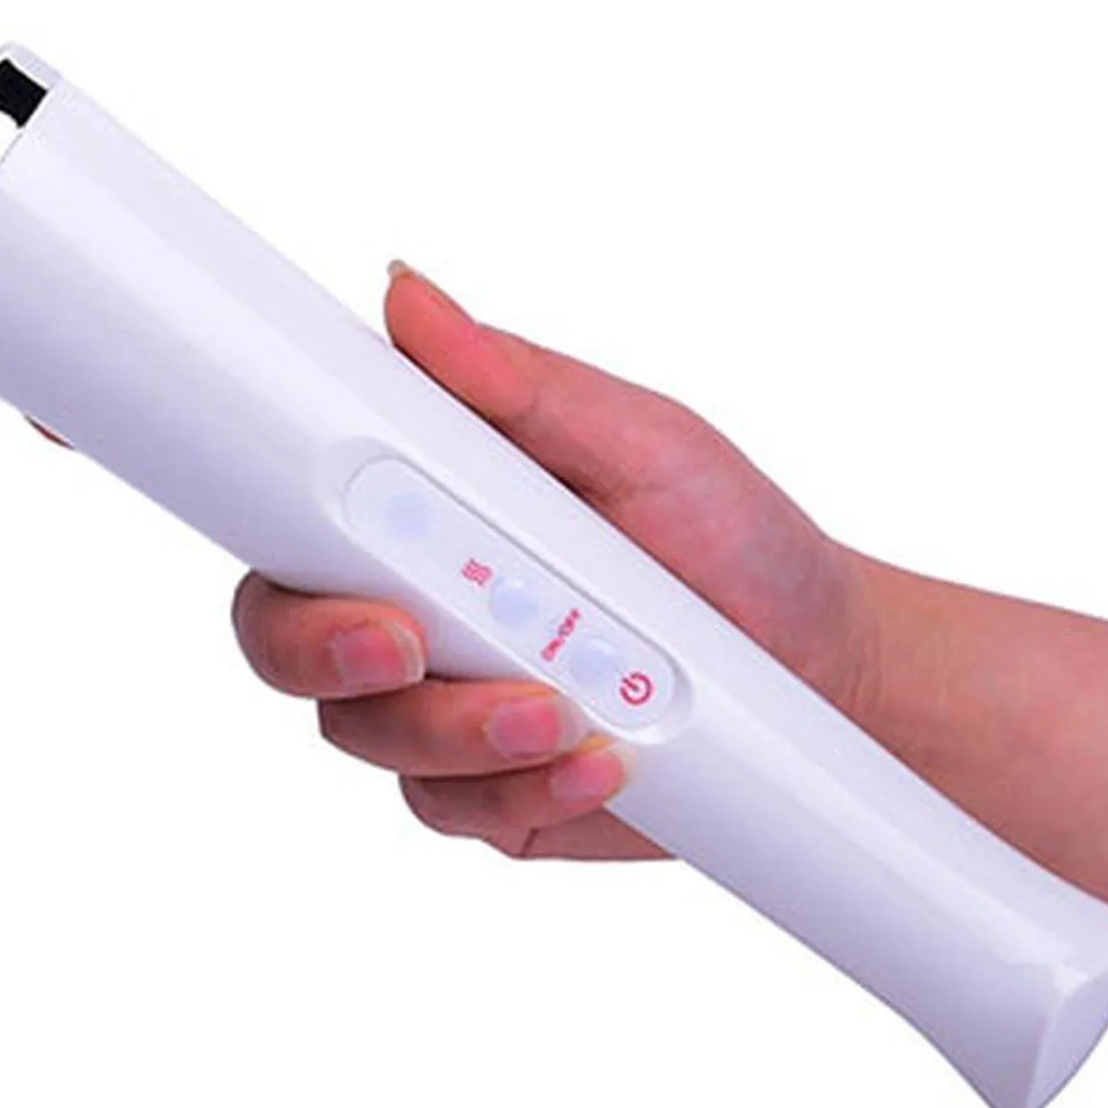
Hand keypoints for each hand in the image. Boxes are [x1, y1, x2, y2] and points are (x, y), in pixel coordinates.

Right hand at [231, 265, 881, 858]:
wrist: (819, 657)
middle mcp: (405, 616)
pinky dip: (532, 788)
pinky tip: (605, 763)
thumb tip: (409, 298)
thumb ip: (517, 383)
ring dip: (460, 733)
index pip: (290, 547)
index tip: (361, 591)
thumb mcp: (637, 438)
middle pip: (291, 653)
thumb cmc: (723, 532)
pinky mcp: (498, 793)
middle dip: (337, 661)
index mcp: (415, 518)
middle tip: (418, 650)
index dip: (288, 580)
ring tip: (566, 710)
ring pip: (377, 743)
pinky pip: (464, 810)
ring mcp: (444, 712)